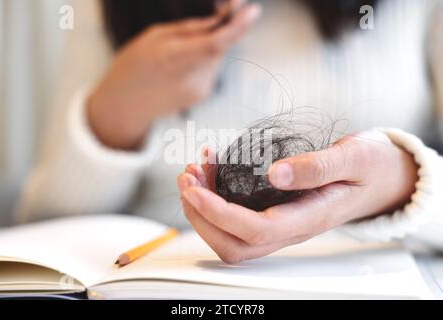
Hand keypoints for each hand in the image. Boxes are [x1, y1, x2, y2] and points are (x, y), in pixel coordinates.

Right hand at [88, 0, 260, 149]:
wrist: (126, 105)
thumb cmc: (134, 66)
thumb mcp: (154, 35)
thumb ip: (189, 29)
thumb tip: (219, 20)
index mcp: (174, 59)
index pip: (216, 44)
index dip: (237, 27)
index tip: (252, 11)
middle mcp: (191, 78)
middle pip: (221, 47)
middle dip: (225, 29)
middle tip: (220, 13)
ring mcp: (199, 90)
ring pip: (217, 57)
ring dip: (210, 44)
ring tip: (181, 49)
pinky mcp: (202, 95)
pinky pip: (211, 68)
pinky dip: (205, 58)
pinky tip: (183, 64)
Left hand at [177, 130, 418, 263]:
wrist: (381, 179)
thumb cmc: (369, 168)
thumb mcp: (352, 158)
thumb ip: (316, 167)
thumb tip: (275, 173)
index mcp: (310, 217)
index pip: (254, 230)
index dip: (218, 213)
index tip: (193, 188)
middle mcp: (291, 229)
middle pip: (233, 245)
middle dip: (200, 216)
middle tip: (187, 178)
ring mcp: (282, 224)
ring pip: (231, 236)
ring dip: (203, 208)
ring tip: (194, 170)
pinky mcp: (275, 214)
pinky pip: (238, 218)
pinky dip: (215, 197)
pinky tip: (212, 168)